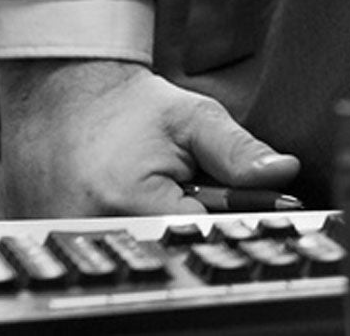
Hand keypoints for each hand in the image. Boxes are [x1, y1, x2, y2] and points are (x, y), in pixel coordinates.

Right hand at [0, 58, 299, 217]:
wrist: (65, 102)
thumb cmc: (130, 110)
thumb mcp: (194, 118)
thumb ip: (238, 151)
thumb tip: (283, 172)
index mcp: (130, 198)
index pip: (201, 232)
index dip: (227, 219)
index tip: (239, 203)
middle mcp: (97, 228)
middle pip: (172, 245)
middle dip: (195, 221)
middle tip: (191, 187)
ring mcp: (76, 240)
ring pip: (149, 246)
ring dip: (166, 224)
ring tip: (160, 188)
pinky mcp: (69, 244)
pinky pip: (123, 246)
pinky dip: (141, 229)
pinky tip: (137, 201)